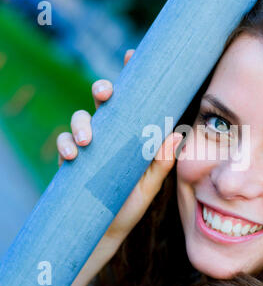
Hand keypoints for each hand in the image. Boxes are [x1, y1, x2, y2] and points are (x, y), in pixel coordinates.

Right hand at [56, 49, 182, 240]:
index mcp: (131, 134)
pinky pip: (65, 143)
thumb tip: (175, 135)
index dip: (130, 77)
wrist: (109, 229)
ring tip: (87, 140)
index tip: (131, 55)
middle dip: (102, 90)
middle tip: (105, 93)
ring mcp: (91, 145)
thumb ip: (161, 163)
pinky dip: (65, 144)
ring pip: (81, 118)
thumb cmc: (132, 203)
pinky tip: (71, 154)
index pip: (132, 101)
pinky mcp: (74, 160)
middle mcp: (111, 134)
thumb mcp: (149, 184)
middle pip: (103, 102)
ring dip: (81, 122)